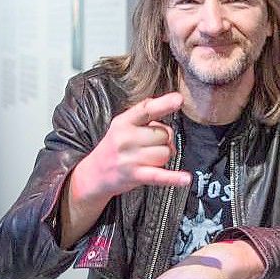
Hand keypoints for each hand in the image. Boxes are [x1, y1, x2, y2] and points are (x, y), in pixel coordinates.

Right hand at [72, 92, 190, 206]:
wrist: (94, 173)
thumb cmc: (116, 147)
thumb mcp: (123, 124)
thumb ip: (145, 113)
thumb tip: (171, 105)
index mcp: (124, 122)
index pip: (146, 110)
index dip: (164, 104)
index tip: (179, 99)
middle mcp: (126, 138)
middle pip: (164, 134)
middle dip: (164, 140)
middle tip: (150, 146)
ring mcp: (130, 158)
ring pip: (166, 153)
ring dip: (163, 157)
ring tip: (148, 159)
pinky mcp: (135, 175)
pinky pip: (160, 175)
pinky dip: (174, 178)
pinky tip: (185, 179)